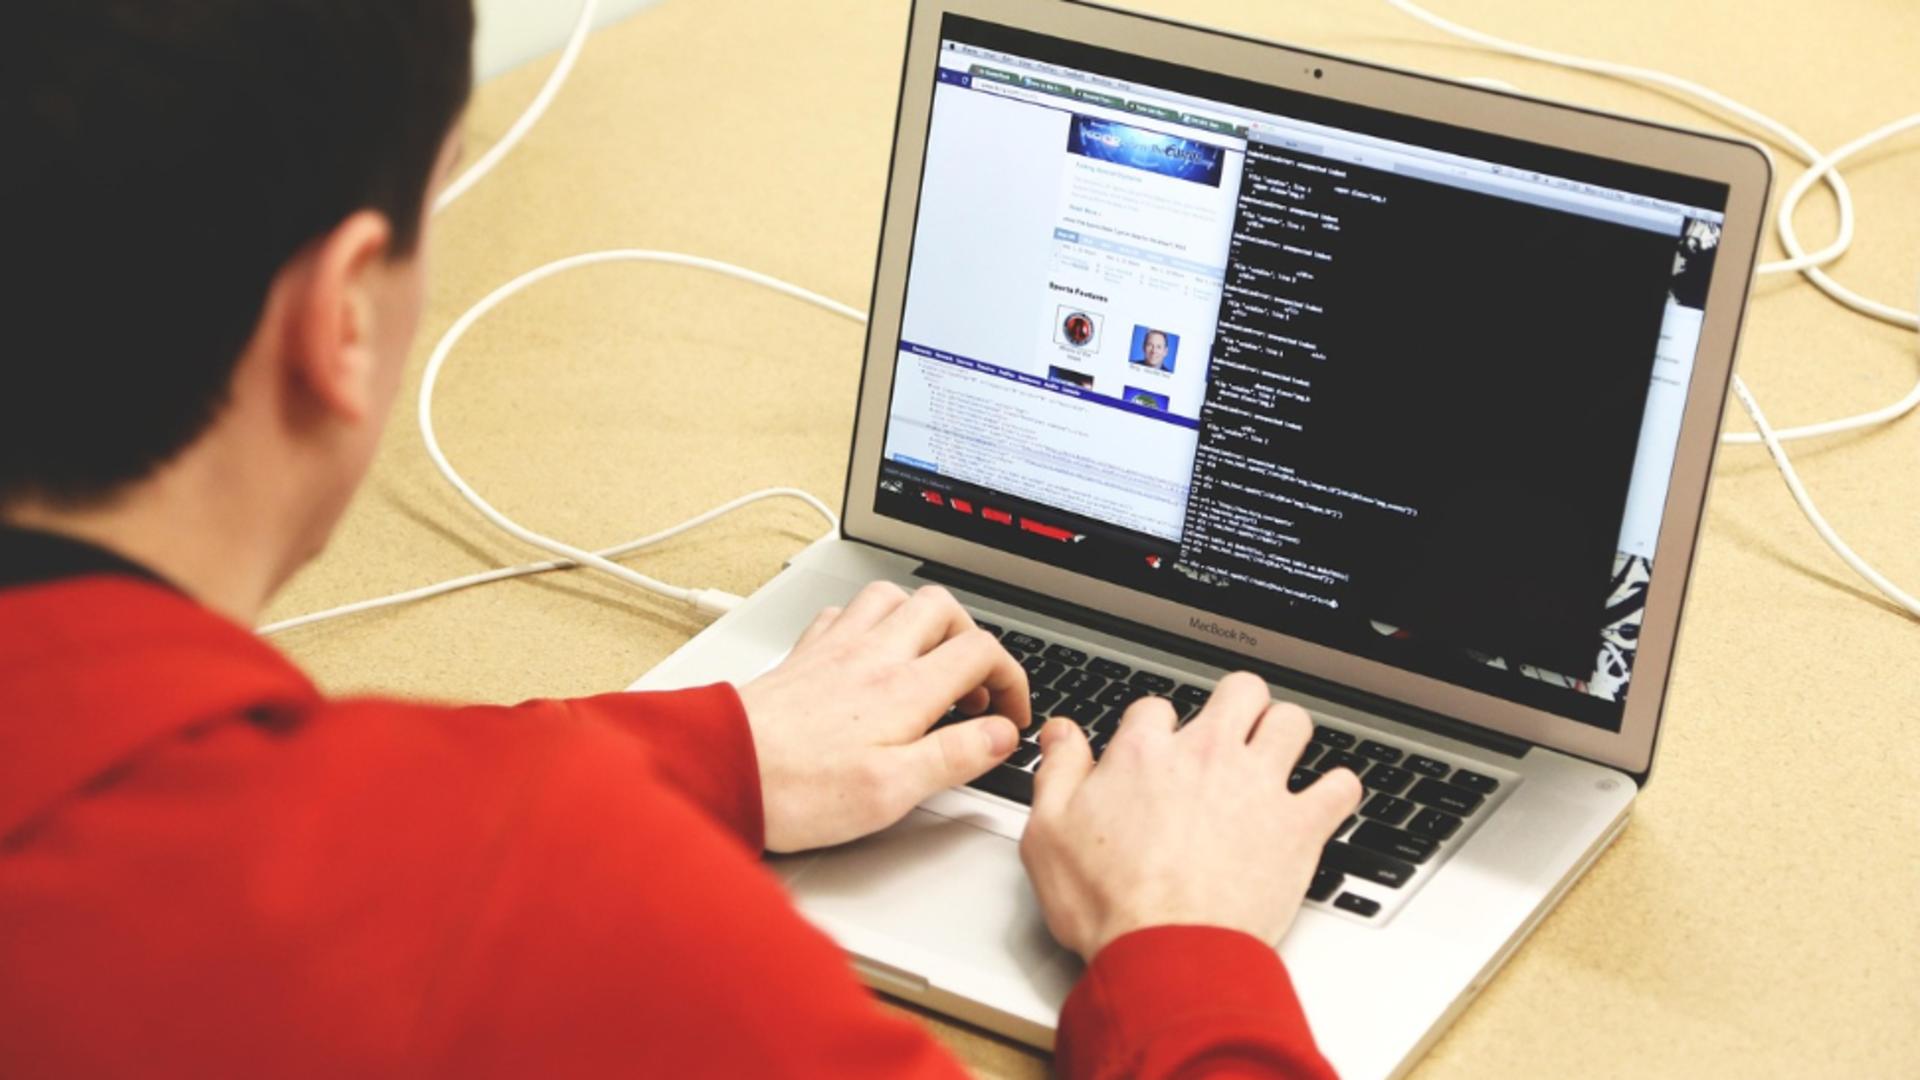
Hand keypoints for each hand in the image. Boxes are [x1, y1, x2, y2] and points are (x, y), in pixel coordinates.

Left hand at [738, 582, 1030, 852]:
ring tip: (928, 660)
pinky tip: (865, 654)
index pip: (981, 652)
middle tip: (973, 686)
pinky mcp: (803, 656)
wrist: (719, 767)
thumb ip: (954, 756)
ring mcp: (834, 649)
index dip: (1012, 678)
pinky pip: (841, 615)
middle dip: (972, 638)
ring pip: (892, 598)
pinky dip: (866, 624)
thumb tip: (1000, 736)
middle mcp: (872, 656)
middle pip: (943, 608)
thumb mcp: (893, 791)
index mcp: (904, 689)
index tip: (1010, 715)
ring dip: (920, 620)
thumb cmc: (797, 788)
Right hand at [1018, 672, 1362, 960]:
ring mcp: (1259, 786)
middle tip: (1231, 733)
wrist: (1167, 954)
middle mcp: (1208, 756)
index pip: (1156, 707)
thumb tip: (1060, 733)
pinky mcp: (1299, 826)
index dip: (1154, 729)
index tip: (1153, 753)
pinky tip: (1322, 802)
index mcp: (1145, 754)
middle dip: (1238, 705)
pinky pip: (1339, 786)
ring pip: (1292, 722)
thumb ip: (1057, 771)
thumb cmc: (1109, 904)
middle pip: (1240, 691)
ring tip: (1277, 757)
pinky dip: (1336, 791)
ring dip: (1286, 734)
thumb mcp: (1048, 834)